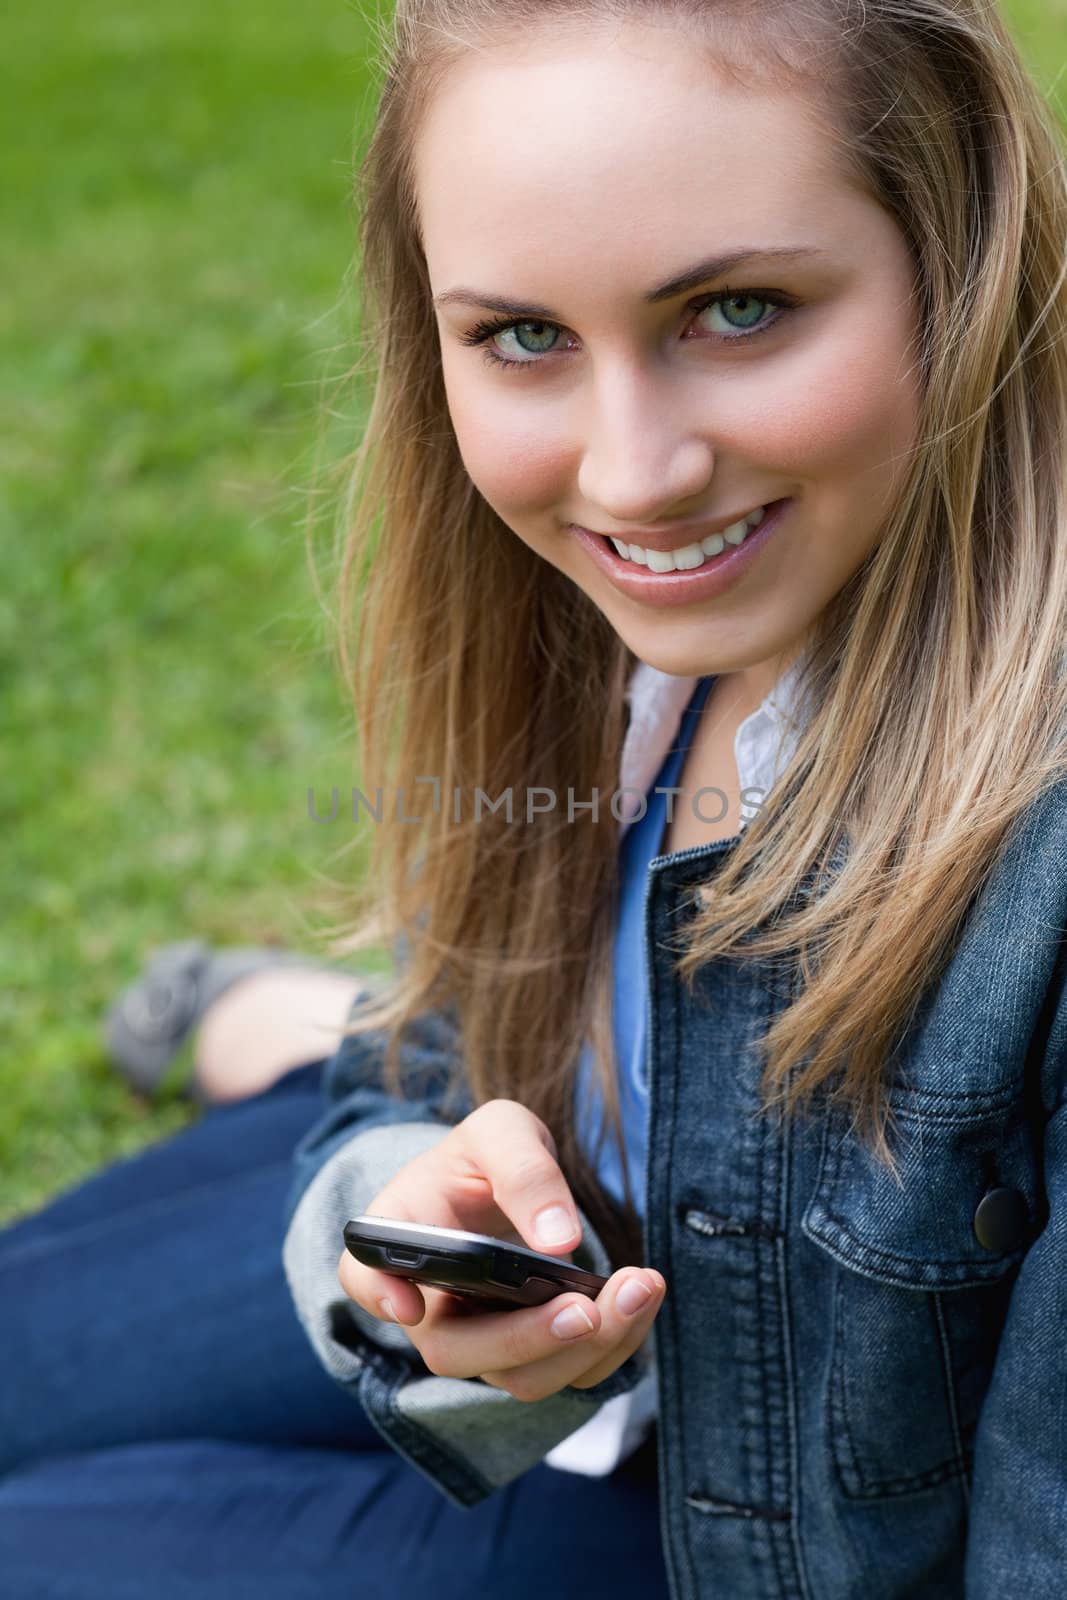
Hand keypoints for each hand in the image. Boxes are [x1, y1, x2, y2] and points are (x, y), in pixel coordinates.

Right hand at [336, 1098, 665, 1401]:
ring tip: (639, 1285)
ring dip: (587, 1346)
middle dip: (528, 1339)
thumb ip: (522, 1169)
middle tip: (586, 1307)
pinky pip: (570, 1373)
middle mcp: (428, 1308)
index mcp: (401, 1240)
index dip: (379, 1295)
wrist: (509, 1183)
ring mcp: (478, 1342)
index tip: (411, 1304)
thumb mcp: (501, 1131)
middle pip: (456, 1353)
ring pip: (521, 1378)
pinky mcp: (530, 1356)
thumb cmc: (488, 1157)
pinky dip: (615, 1343)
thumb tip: (557, 1239)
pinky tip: (641, 1295)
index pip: (362, 1277)